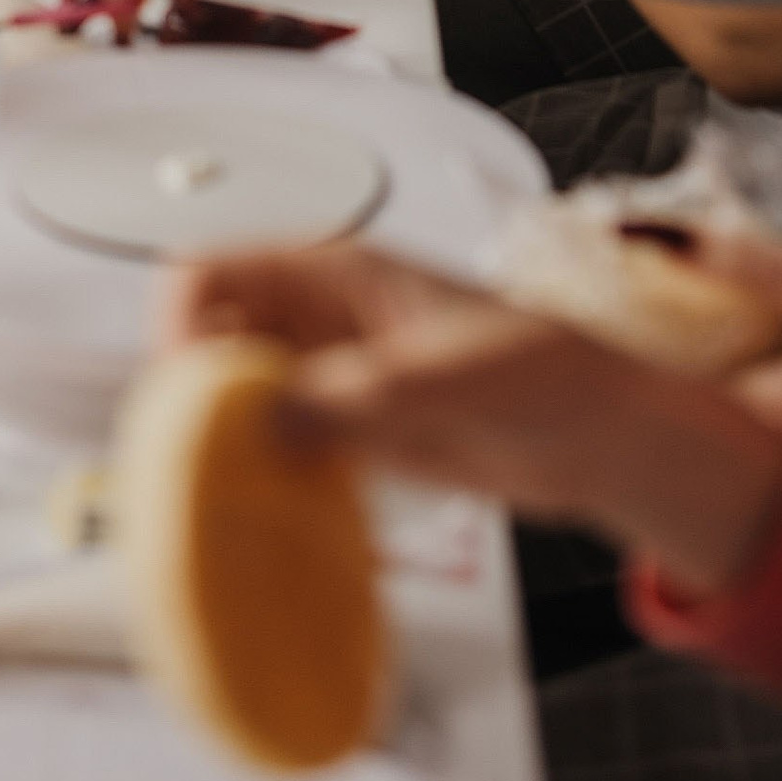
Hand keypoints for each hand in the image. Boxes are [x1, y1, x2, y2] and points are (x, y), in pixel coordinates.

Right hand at [165, 242, 781, 591]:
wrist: (601, 436)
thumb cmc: (545, 370)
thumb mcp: (447, 376)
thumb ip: (358, 395)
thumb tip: (269, 418)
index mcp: (337, 273)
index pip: (217, 269)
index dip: (181, 320)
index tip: (180, 390)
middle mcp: (321, 321)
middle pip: (210, 335)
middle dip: (185, 389)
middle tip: (181, 457)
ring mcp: (331, 378)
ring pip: (233, 394)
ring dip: (214, 437)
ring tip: (208, 492)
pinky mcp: (347, 435)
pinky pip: (273, 445)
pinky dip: (253, 473)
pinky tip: (257, 511)